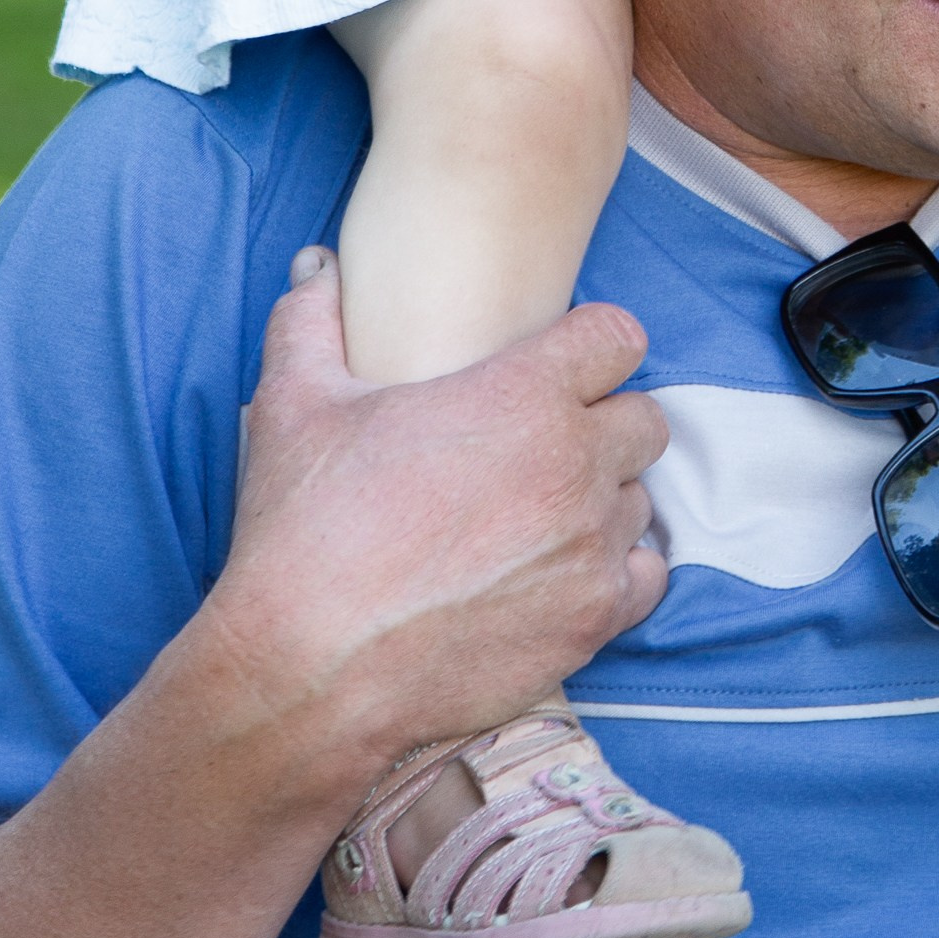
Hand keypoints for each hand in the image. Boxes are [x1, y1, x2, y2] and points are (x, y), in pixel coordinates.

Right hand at [200, 250, 666, 799]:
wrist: (309, 669)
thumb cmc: (304, 531)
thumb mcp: (293, 405)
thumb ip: (312, 320)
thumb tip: (317, 268)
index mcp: (523, 395)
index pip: (618, 338)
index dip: (592, 347)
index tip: (562, 367)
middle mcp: (575, 463)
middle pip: (643, 420)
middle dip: (604, 424)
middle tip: (543, 447)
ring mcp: (591, 546)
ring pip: (639, 500)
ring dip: (602, 501)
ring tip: (536, 518)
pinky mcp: (594, 619)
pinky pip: (645, 576)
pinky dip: (613, 571)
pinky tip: (560, 574)